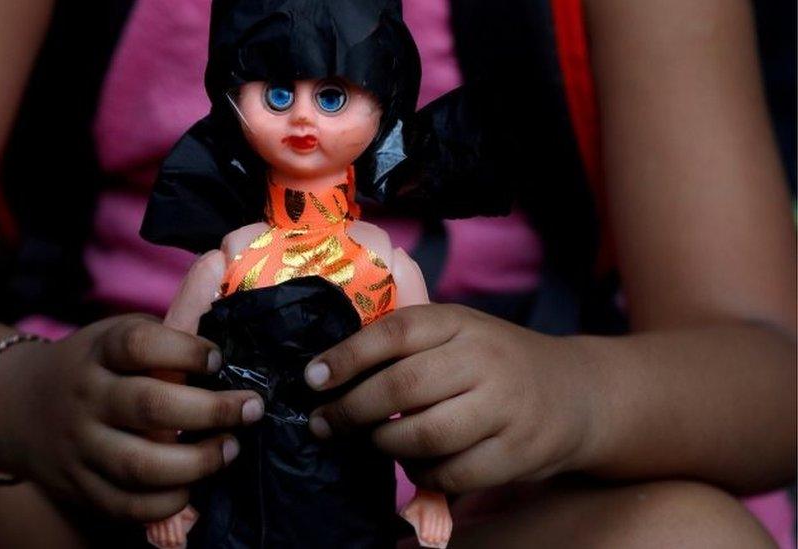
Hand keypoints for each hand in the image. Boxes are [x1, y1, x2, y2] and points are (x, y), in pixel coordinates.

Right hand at [0, 314, 263, 521]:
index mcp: (100, 351)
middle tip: (250, 409)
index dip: (185, 349)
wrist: (20, 409)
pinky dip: (167, 501)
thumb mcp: (125, 332)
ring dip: (197, 462)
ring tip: (231, 449)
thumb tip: (219, 259)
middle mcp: (86, 397)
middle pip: (147, 406)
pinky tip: (195, 485)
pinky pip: (127, 505)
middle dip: (210, 411)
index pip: (138, 344)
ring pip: (139, 463)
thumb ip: (177, 310)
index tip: (217, 359)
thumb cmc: (99, 367)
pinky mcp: (81, 487)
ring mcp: (80, 446)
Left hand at [303, 304, 595, 493]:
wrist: (577, 392)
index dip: (347, 356)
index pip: (395, 333)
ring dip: (384, 445)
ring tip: (372, 441)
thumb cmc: (496, 361)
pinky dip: (421, 475)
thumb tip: (332, 352)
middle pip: (403, 387)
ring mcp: (505, 407)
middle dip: (351, 410)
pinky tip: (414, 464)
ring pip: (425, 436)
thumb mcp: (459, 331)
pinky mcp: (518, 452)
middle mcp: (484, 359)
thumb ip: (406, 336)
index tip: (312, 378)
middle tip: (324, 423)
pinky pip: (452, 473)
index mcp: (460, 322)